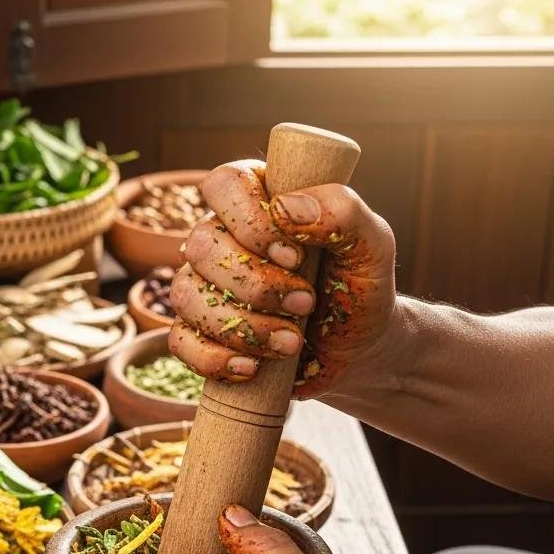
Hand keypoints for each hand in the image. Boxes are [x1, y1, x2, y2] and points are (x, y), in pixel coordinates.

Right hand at [169, 160, 396, 397]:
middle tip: (305, 304)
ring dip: (242, 326)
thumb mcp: (373, 246)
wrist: (358, 351)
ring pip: (186, 296)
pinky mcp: (202, 332)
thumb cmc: (360, 289)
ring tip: (291, 343)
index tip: (294, 257)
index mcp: (260, 202)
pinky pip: (180, 341)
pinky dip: (214, 358)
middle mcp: (223, 239)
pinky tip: (252, 368)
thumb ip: (343, 212)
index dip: (251, 221)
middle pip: (201, 246)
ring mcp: (205, 287)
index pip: (224, 184)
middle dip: (255, 285)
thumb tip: (285, 206)